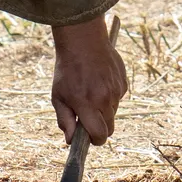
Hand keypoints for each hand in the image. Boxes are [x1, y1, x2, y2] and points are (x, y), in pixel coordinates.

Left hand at [50, 14, 125, 143]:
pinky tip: (99, 83)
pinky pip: (118, 98)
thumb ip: (65, 120)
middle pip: (110, 128)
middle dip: (100, 128)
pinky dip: (110, 96)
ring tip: (91, 93)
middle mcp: (104, 99)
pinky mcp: (123, 83)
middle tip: (88, 117)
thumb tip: (70, 140)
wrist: (83, 41)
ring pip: (113, 113)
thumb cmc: (67, 70)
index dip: (95, 140)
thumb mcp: (58, 96)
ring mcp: (116, 91)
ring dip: (104, 110)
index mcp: (87, 104)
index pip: (100, 135)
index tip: (89, 137)